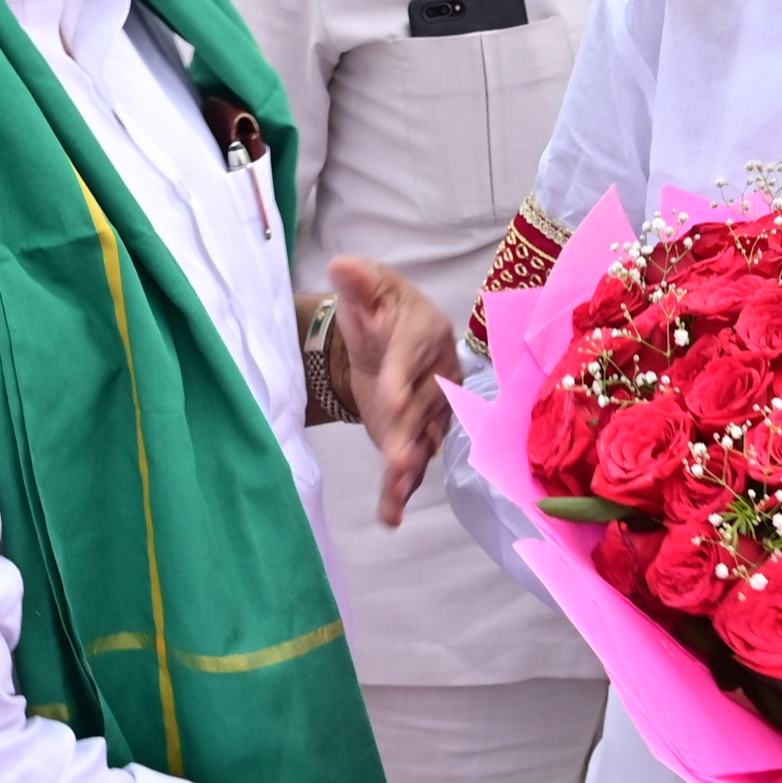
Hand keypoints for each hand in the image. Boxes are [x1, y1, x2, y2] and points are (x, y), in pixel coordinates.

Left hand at [327, 256, 460, 525]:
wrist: (387, 334)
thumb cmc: (379, 307)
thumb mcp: (367, 289)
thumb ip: (357, 282)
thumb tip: (343, 266)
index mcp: (426, 333)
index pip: (412, 356)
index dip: (402, 378)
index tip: (389, 400)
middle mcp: (438, 373)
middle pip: (423, 406)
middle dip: (409, 433)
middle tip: (397, 458)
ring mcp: (430, 409)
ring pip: (423, 440)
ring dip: (410, 467)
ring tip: (396, 491)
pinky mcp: (416, 434)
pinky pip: (413, 463)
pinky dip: (402, 489)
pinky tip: (390, 516)